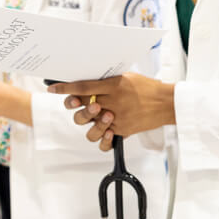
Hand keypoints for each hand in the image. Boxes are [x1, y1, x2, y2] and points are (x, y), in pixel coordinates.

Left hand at [51, 73, 174, 150]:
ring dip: (89, 120)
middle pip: (83, 107)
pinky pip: (104, 140)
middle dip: (76, 105)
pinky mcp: (122, 130)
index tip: (52, 89)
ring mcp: (116, 118)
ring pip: (90, 126)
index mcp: (113, 85)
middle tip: (79, 102)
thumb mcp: (128, 77)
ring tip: (98, 115)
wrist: (166, 103)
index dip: (65, 88)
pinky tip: (105, 132)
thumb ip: (109, 81)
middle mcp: (112, 102)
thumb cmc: (148, 87)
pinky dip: (102, 138)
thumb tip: (91, 82)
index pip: (83, 86)